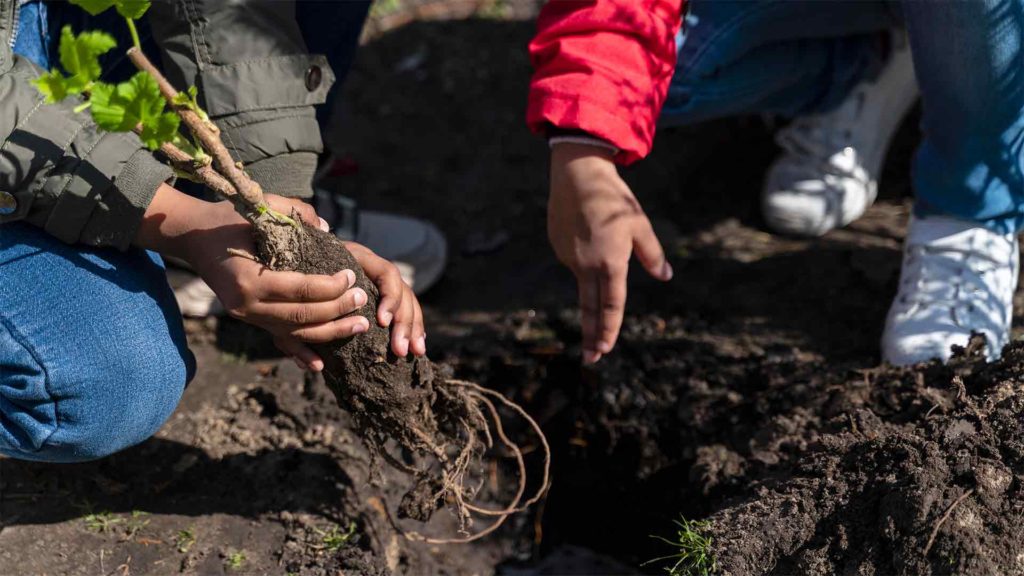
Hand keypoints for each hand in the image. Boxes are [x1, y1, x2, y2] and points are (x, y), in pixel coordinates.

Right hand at [136, 185, 425, 370]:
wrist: (192, 236)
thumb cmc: (229, 218)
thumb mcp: (260, 206)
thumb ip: (296, 213)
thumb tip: (326, 228)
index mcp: (248, 278)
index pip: (299, 288)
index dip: (330, 287)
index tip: (352, 277)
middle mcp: (245, 304)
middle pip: (301, 315)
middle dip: (337, 310)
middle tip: (362, 300)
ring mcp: (246, 317)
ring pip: (294, 331)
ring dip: (330, 331)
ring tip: (360, 325)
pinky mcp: (249, 321)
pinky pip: (278, 340)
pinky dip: (300, 353)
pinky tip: (321, 365)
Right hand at [548, 143, 672, 363]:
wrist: (577, 174)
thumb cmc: (614, 199)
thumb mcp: (640, 225)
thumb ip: (652, 255)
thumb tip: (666, 276)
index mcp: (610, 263)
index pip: (610, 306)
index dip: (609, 330)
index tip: (605, 349)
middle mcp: (586, 266)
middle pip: (590, 308)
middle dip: (591, 336)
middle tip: (591, 359)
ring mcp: (568, 257)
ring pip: (582, 280)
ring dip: (589, 287)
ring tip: (598, 250)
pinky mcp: (558, 246)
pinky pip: (573, 260)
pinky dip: (582, 259)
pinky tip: (586, 234)